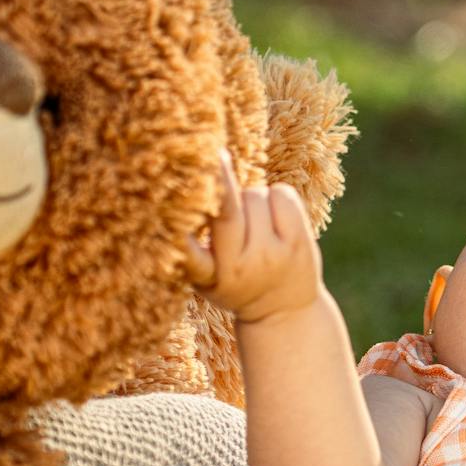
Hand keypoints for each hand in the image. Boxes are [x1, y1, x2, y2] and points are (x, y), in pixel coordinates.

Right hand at [186, 151, 322, 323]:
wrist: (284, 312)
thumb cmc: (235, 283)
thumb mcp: (205, 276)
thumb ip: (191, 246)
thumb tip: (185, 190)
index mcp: (210, 275)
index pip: (190, 250)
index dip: (179, 230)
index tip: (164, 207)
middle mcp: (241, 267)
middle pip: (227, 210)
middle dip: (219, 179)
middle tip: (212, 153)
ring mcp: (273, 255)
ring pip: (254, 196)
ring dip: (251, 198)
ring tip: (254, 221)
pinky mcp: (300, 243)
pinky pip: (282, 194)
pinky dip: (276, 196)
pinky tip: (274, 216)